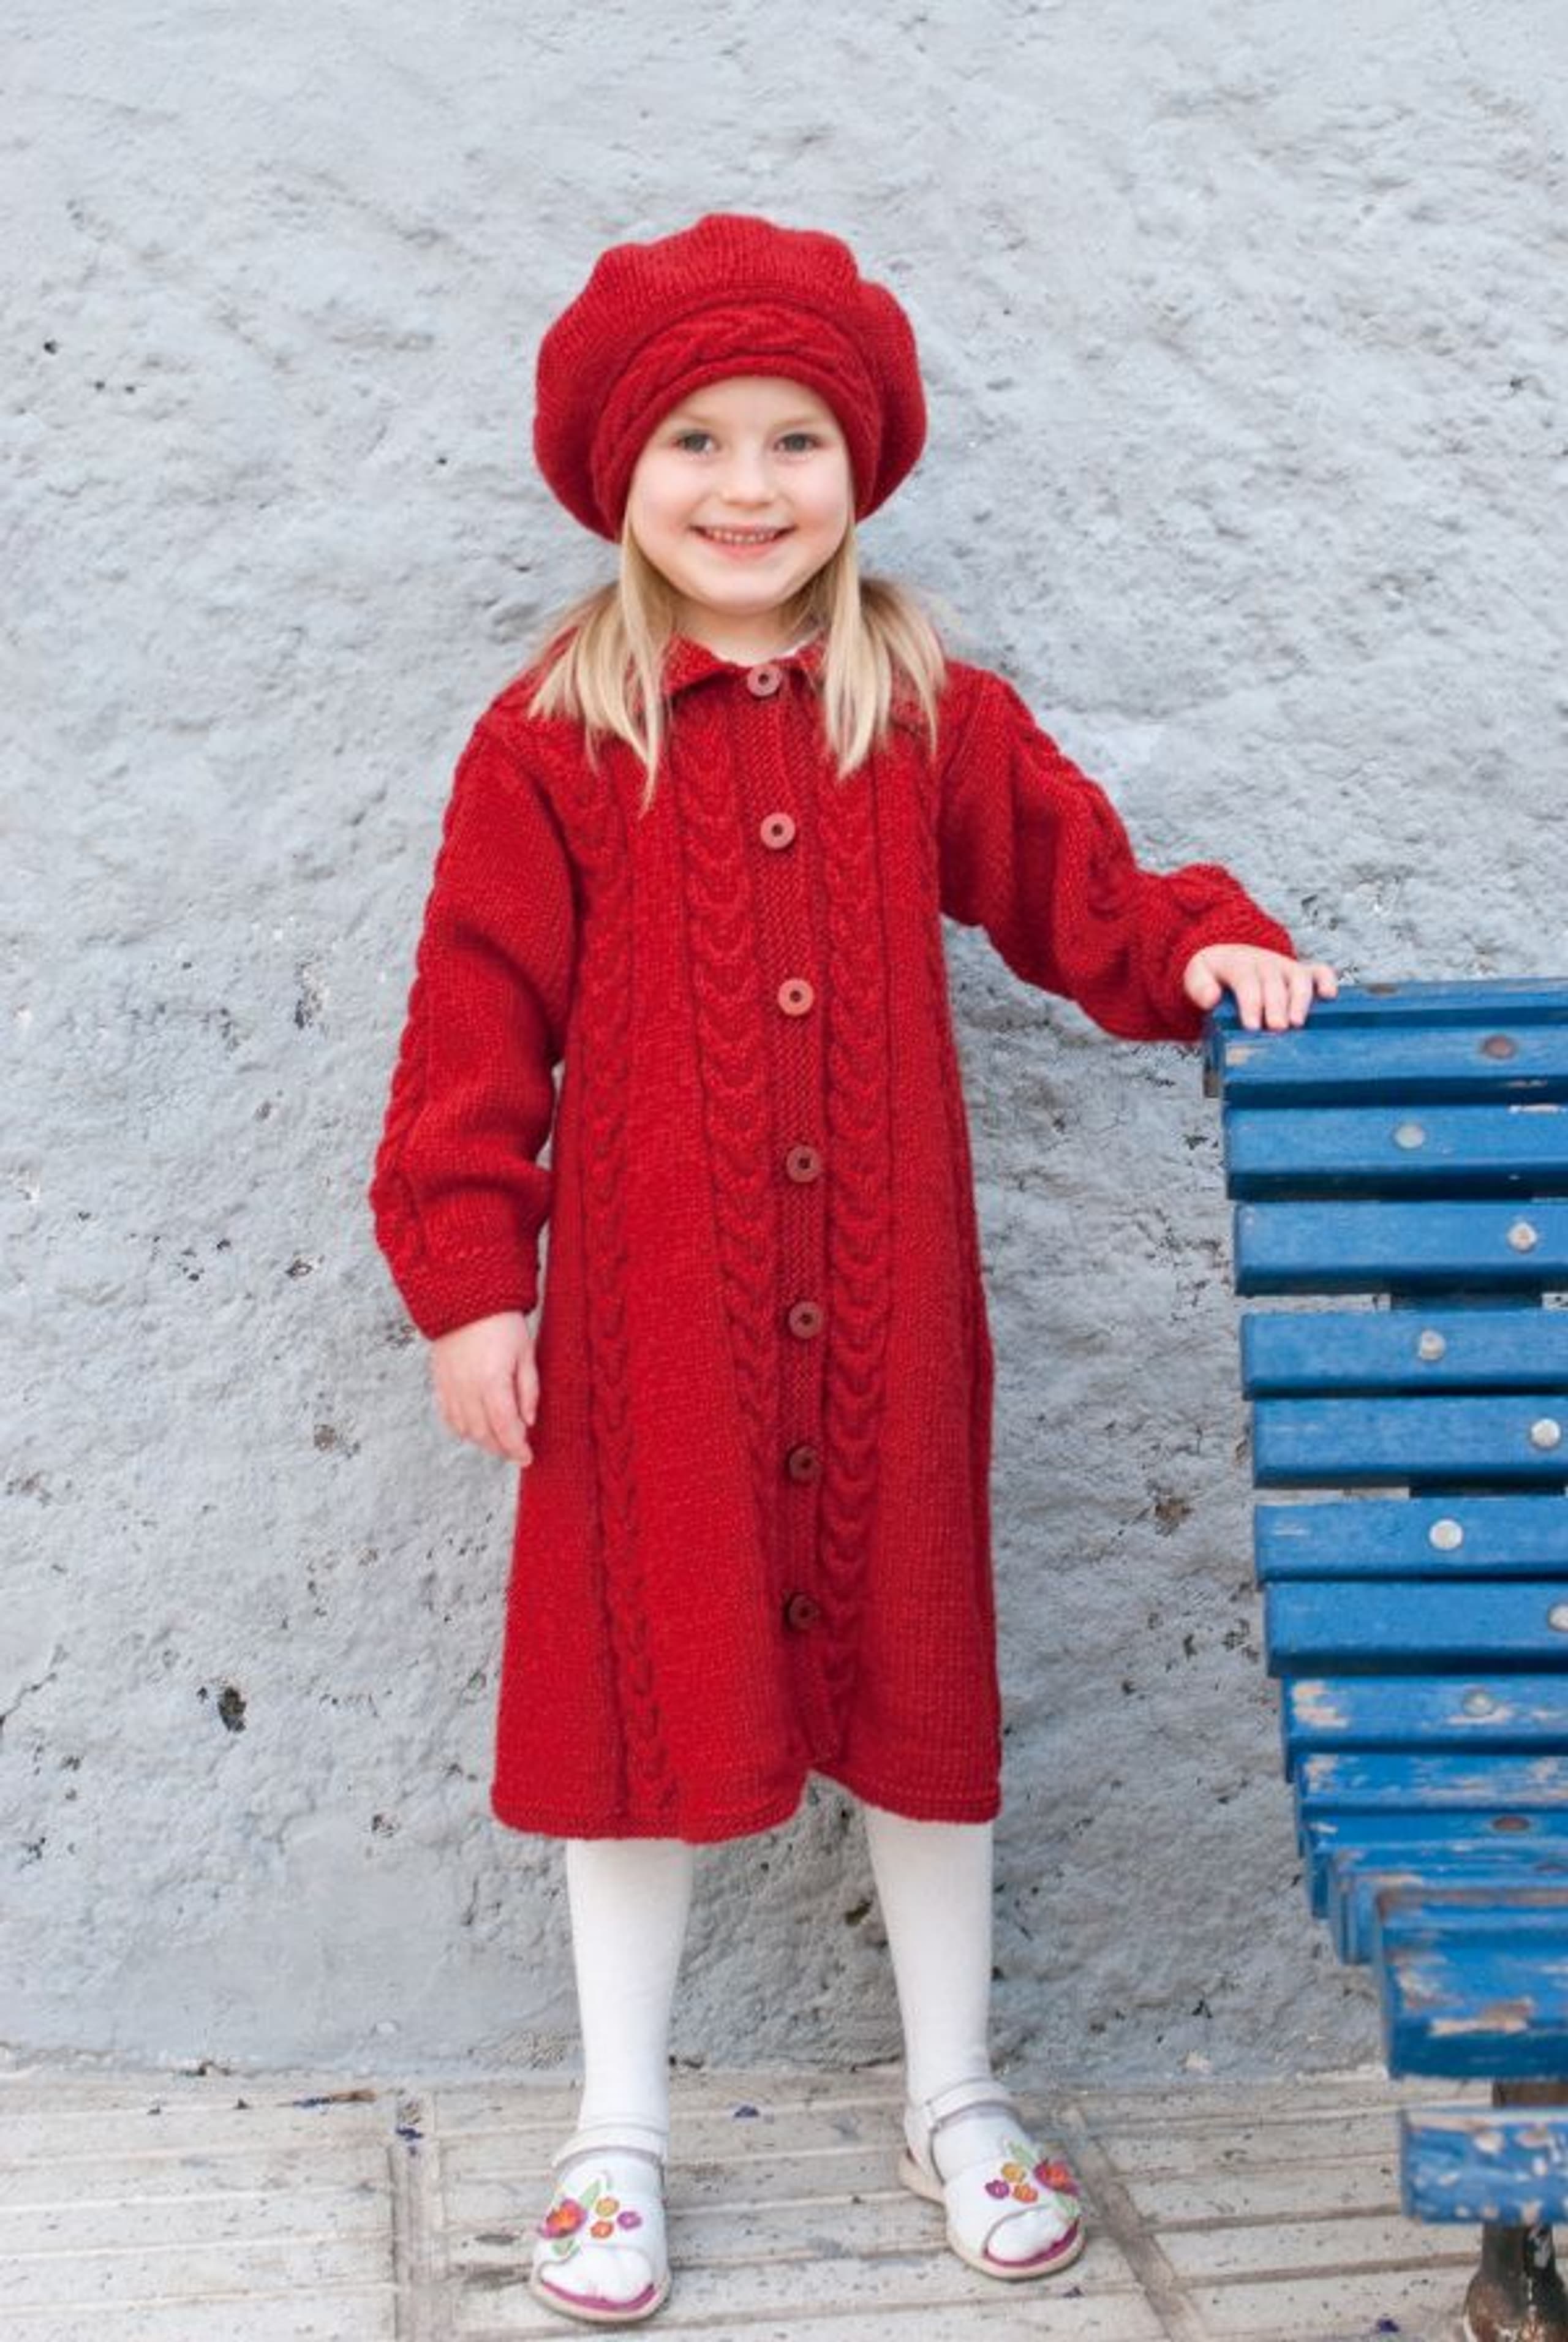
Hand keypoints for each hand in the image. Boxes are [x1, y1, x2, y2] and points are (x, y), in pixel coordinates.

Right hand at [429, 1311, 538, 1464]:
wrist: (466, 1298)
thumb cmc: (501, 1322)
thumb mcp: (526, 1353)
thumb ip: (528, 1390)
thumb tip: (528, 1422)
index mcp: (492, 1380)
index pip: (504, 1427)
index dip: (516, 1448)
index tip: (527, 1458)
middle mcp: (467, 1388)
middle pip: (483, 1434)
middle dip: (502, 1449)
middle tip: (517, 1452)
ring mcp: (450, 1387)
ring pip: (464, 1429)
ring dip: (483, 1442)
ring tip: (500, 1441)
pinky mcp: (439, 1382)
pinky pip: (449, 1416)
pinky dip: (463, 1429)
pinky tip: (477, 1429)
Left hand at [1183, 946, 1337, 1032]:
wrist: (1229, 956)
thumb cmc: (1214, 975)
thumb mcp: (1196, 975)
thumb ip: (1199, 987)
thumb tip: (1210, 999)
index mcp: (1237, 963)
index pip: (1246, 981)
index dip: (1250, 1002)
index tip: (1251, 1025)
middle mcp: (1265, 962)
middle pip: (1273, 982)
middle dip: (1276, 1005)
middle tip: (1276, 1029)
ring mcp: (1285, 966)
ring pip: (1298, 977)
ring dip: (1300, 999)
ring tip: (1298, 1023)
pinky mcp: (1301, 971)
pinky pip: (1320, 971)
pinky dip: (1327, 981)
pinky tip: (1330, 997)